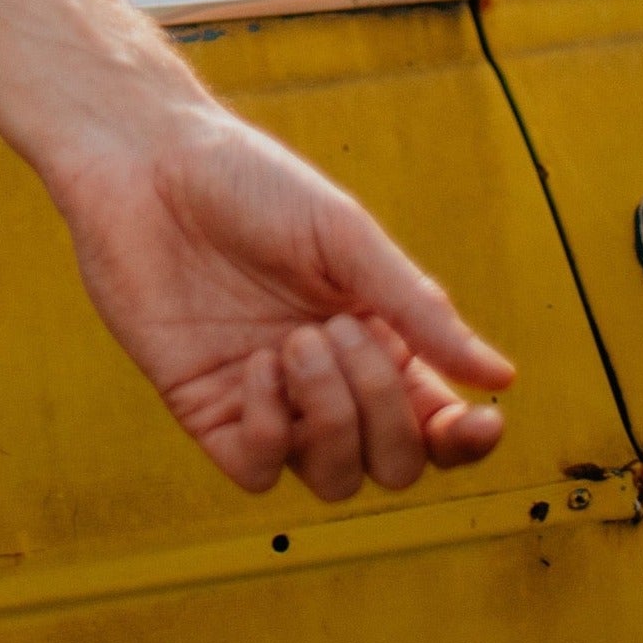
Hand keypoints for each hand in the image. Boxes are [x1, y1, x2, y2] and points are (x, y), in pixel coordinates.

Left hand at [50, 107, 515, 498]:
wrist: (145, 163)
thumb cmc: (244, 182)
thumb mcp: (343, 234)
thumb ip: (415, 307)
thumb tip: (498, 375)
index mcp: (372, 338)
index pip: (436, 423)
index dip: (467, 441)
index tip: (483, 420)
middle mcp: (323, 379)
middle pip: (393, 463)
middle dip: (384, 412)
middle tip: (338, 332)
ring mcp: (264, 397)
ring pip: (332, 479)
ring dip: (330, 421)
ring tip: (296, 344)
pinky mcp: (203, 404)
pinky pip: (255, 468)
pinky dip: (270, 433)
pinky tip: (256, 369)